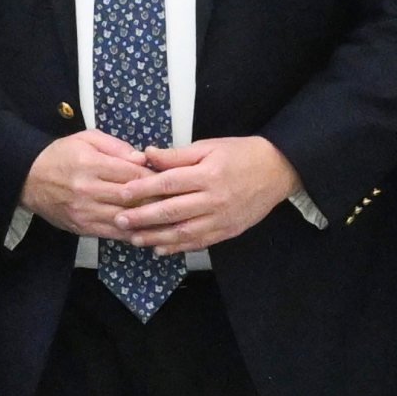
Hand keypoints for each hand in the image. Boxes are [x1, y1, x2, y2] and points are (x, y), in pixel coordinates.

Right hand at [20, 130, 158, 235]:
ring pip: (124, 218)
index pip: (131, 172)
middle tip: (176, 200)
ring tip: (168, 218)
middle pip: (131, 198)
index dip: (153, 176)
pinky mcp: (82, 227)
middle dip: (156, 199)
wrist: (29, 178)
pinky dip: (132, 233)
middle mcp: (88, 189)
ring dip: (148, 220)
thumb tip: (143, 158)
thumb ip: (116, 146)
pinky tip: (147, 231)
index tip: (169, 177)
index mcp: (90, 163)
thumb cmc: (61, 154)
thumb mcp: (87, 138)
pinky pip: (113, 233)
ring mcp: (85, 211)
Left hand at [109, 134, 301, 254]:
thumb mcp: (208, 146)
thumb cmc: (240, 154)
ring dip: (157, 237)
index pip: (170, 182)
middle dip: (143, 217)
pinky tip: (160, 249)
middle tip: (120, 220)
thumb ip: (177, 155)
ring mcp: (221, 218)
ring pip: (184, 232)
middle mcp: (214, 199)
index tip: (123, 192)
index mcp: (208, 174)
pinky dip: (178, 248)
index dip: (144, 188)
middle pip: (173, 211)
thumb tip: (147, 154)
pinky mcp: (227, 231)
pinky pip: (199, 243)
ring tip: (135, 238)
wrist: (277, 171)